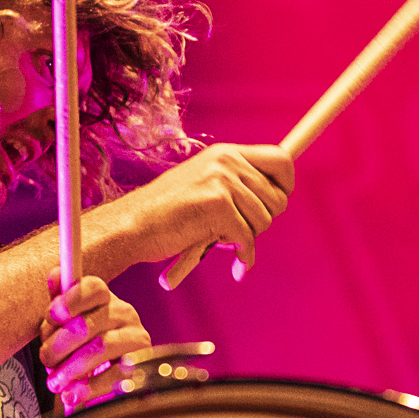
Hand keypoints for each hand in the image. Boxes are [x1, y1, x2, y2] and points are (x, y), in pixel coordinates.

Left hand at [40, 271, 150, 410]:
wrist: (112, 370)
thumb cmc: (83, 341)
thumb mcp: (67, 321)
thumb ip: (59, 302)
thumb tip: (55, 275)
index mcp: (104, 297)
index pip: (93, 288)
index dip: (71, 299)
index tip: (52, 315)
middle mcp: (124, 312)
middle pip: (87, 324)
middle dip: (58, 346)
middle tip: (45, 360)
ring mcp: (136, 338)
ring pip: (100, 349)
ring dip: (70, 369)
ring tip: (54, 383)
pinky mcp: (141, 365)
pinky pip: (114, 376)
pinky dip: (89, 388)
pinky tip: (73, 394)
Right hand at [104, 143, 293, 289]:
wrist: (133, 226)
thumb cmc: (167, 214)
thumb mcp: (204, 186)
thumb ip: (236, 186)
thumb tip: (278, 200)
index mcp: (226, 153)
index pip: (281, 159)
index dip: (285, 186)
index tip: (273, 204)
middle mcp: (227, 161)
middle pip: (278, 198)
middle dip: (262, 222)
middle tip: (237, 231)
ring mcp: (222, 181)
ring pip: (264, 220)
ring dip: (247, 238)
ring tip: (220, 239)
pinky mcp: (217, 205)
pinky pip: (248, 238)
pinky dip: (243, 256)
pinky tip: (234, 264)